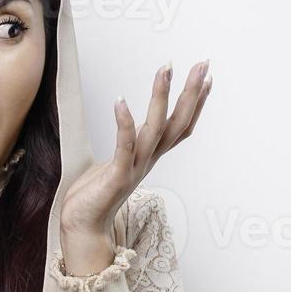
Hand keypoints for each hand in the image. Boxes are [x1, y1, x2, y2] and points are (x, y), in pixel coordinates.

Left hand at [58, 60, 212, 273]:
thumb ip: (131, 145)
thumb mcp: (120, 162)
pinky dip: (124, 123)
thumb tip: (135, 127)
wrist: (83, 227)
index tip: (207, 78)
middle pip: (177, 123)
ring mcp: (134, 168)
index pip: (180, 126)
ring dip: (161, 97)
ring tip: (166, 69)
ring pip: (155, 129)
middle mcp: (148, 161)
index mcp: (149, 157)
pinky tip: (120, 100)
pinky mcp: (116, 175)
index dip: (196, 103)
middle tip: (204, 64)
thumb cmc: (95, 194)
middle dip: (192, 92)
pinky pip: (124, 145)